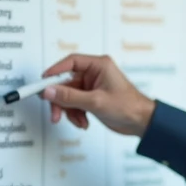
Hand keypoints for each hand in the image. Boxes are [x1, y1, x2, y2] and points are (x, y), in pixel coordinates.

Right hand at [39, 54, 155, 136]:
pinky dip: (76, 115)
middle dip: (60, 100)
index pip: (70, 62)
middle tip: (55, 113)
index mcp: (99, 65)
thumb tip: (49, 91)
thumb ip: (70, 97)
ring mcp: (92, 87)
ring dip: (69, 111)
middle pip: (65, 82)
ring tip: (78, 121)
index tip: (43, 83)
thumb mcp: (96, 102)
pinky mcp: (91, 99)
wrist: (142, 122)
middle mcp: (94, 74)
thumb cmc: (128, 106)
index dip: (54, 71)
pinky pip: (74, 104)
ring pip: (68, 96)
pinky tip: (84, 122)